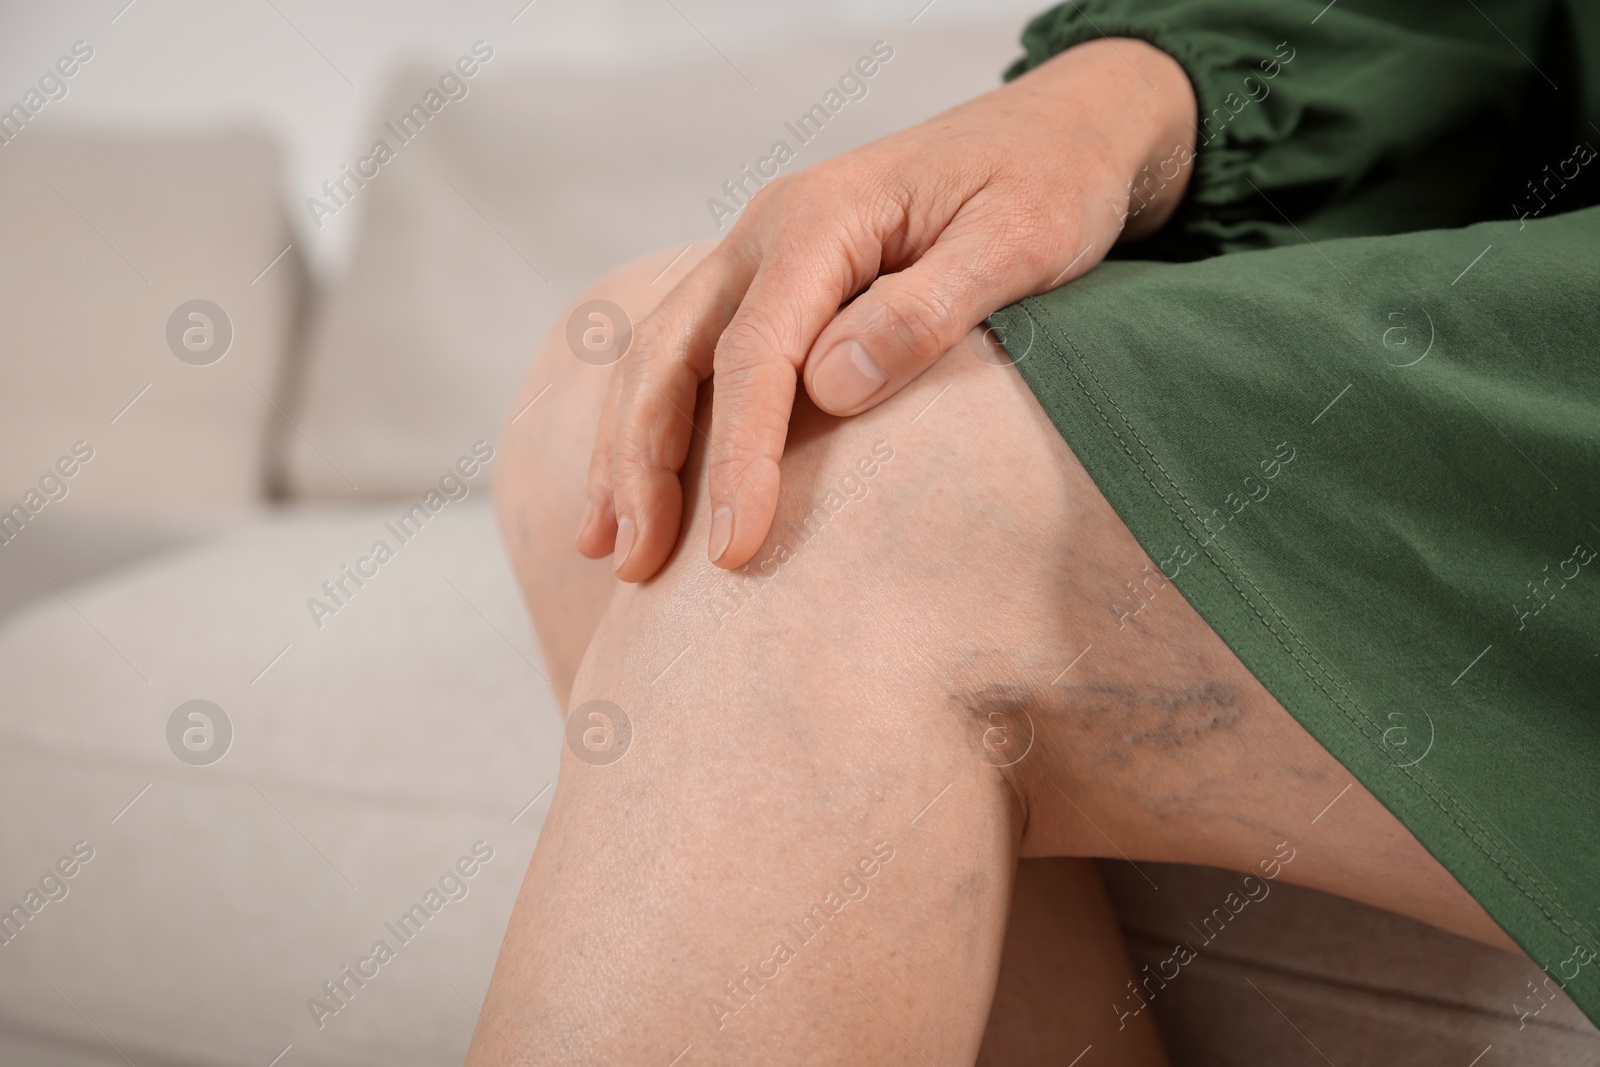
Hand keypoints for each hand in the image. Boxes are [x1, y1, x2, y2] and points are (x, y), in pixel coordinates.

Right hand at [578, 36, 1196, 580]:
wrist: (1063, 130)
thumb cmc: (1054, 184)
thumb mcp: (1021, 241)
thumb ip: (927, 310)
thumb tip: (830, 389)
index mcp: (822, 218)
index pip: (754, 354)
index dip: (738, 456)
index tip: (734, 545)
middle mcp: (769, 231)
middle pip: (671, 353)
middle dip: (644, 463)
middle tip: (640, 567)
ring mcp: (760, 255)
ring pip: (659, 355)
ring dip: (627, 451)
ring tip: (611, 547)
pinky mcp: (772, 284)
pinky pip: (688, 354)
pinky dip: (654, 422)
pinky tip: (638, 487)